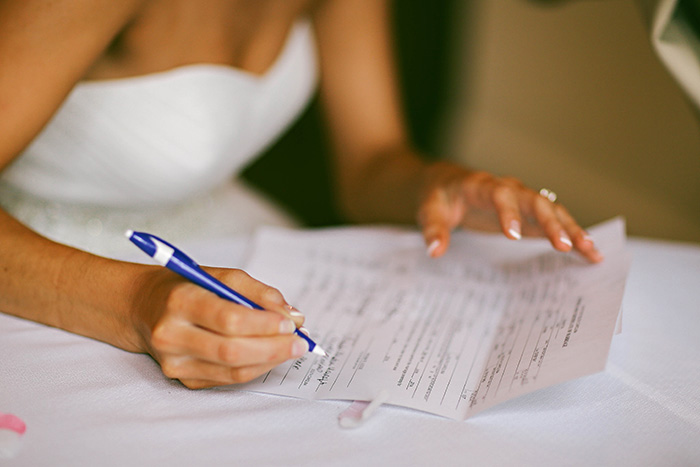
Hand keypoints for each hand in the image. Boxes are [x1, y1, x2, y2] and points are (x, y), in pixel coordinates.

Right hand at [131, 267, 307, 388]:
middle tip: (300, 342)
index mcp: (181, 301)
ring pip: (232, 370)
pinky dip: (255, 368)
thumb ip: (257, 293)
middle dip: (273, 348)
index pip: (228, 319)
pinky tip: (270, 356)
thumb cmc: (186, 287)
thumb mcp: (219, 275)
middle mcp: (172, 335)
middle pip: (231, 351)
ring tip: (291, 348)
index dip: (263, 324)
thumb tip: (293, 315)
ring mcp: (175, 362)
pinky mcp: (182, 378)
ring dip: (269, 361)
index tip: (290, 322)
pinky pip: (227, 379)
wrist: (142, 308)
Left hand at [417, 162, 602, 261]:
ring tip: (591, 250)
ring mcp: (523, 201)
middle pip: (535, 201)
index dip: (508, 212)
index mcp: (482, 185)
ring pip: (552, 211)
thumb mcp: (428, 209)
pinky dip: (572, 235)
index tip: (513, 235)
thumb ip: (433, 229)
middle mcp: (509, 189)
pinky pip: (555, 222)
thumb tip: (434, 251)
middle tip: (564, 246)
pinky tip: (590, 252)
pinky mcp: (530, 214)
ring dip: (571, 229)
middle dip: (551, 222)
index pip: (499, 195)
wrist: (448, 182)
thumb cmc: (439, 196)